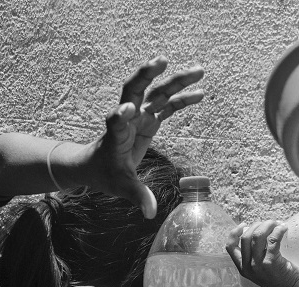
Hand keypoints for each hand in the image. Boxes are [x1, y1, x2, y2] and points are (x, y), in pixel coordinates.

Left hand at [83, 57, 204, 218]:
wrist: (97, 165)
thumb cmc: (107, 175)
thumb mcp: (121, 188)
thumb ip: (138, 198)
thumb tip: (151, 214)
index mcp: (115, 136)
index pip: (115, 122)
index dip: (120, 115)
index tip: (128, 108)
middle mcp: (126, 119)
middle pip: (136, 90)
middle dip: (147, 75)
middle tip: (162, 61)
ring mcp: (139, 116)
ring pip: (156, 92)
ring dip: (176, 80)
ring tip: (199, 70)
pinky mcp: (149, 119)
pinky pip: (168, 104)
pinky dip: (183, 98)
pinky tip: (201, 92)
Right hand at [225, 221, 298, 286]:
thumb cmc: (279, 279)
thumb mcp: (260, 270)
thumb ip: (256, 257)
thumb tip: (261, 233)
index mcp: (242, 268)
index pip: (230, 247)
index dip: (234, 232)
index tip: (244, 224)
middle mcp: (247, 266)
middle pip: (246, 237)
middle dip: (257, 225)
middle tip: (270, 223)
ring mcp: (258, 264)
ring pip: (258, 236)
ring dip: (268, 225)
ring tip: (278, 224)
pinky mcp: (271, 262)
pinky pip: (273, 239)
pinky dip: (278, 230)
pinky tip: (283, 228)